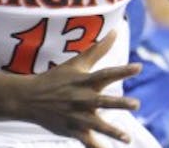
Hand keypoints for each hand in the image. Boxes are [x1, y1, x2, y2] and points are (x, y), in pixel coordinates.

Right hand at [15, 30, 141, 146]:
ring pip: (97, 125)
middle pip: (103, 101)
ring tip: (127, 138)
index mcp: (84, 81)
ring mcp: (77, 116)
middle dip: (119, 103)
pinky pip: (87, 141)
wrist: (30, 98)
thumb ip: (97, 50)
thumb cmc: (56, 78)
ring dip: (112, 131)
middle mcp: (82, 98)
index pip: (106, 73)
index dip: (122, 70)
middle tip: (136, 104)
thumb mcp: (75, 63)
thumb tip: (115, 31)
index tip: (138, 67)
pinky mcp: (73, 130)